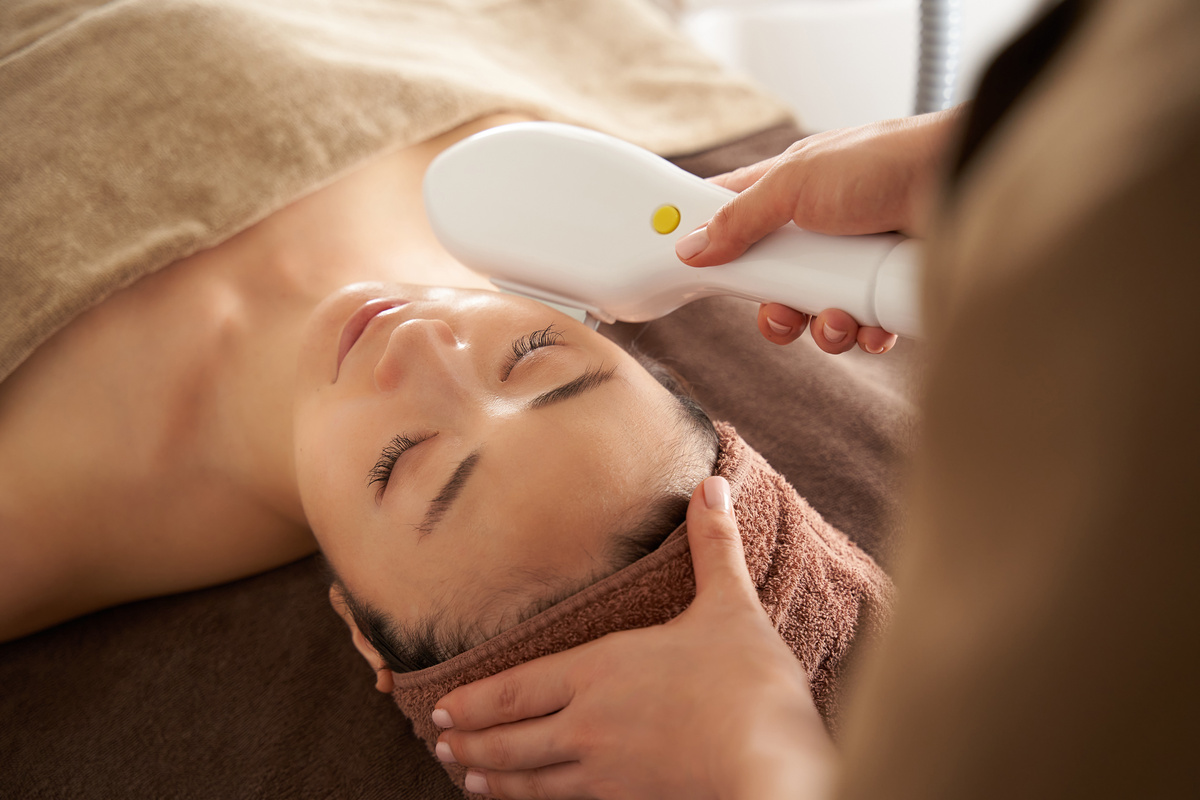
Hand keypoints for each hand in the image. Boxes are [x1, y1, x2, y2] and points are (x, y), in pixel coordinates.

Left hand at [432, 477, 835, 799]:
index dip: (472, 701)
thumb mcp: (730, 606)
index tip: (440, 707)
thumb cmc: (750, 686)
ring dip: (492, 778)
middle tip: (439, 743)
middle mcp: (587, 724)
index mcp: (599, 670)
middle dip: (470, 742)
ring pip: (529, 780)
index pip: (514, 689)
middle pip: (509, 738)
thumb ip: (713, 545)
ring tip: (466, 779)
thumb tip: (711, 484)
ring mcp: (603, 771)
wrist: (772, 770)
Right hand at [677, 107, 962, 354]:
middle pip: (771, 282)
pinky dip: (863, 333)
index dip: (709, 241)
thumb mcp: (795, 182)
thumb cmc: (885, 162)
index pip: (731, 214)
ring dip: (821, 328)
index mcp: (789, 189)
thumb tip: (691, 246)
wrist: (963, 183)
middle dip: (774, 307)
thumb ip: (739, 218)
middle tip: (781, 310)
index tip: (690, 267)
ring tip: (839, 319)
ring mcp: (853, 259)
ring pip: (814, 312)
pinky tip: (872, 324)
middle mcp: (819, 225)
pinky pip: (861, 328)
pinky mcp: (886, 288)